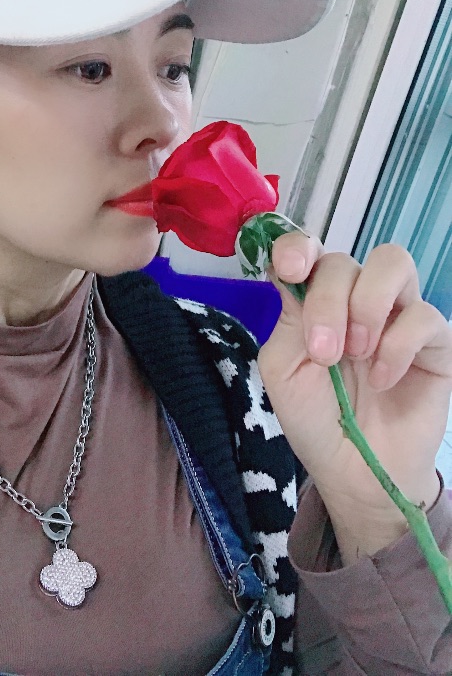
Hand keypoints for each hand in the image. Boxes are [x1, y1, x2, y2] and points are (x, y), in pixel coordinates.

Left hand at [258, 234, 451, 558]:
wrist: (356, 470)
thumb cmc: (315, 417)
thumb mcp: (284, 370)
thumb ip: (289, 321)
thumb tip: (298, 277)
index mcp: (313, 300)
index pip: (306, 251)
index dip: (296, 247)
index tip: (290, 268)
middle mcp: (354, 297)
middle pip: (343, 261)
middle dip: (328, 302)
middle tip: (324, 352)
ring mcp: (396, 314)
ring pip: (392, 262)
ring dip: (366, 305)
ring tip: (355, 353)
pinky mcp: (434, 340)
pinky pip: (423, 315)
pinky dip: (397, 347)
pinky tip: (382, 379)